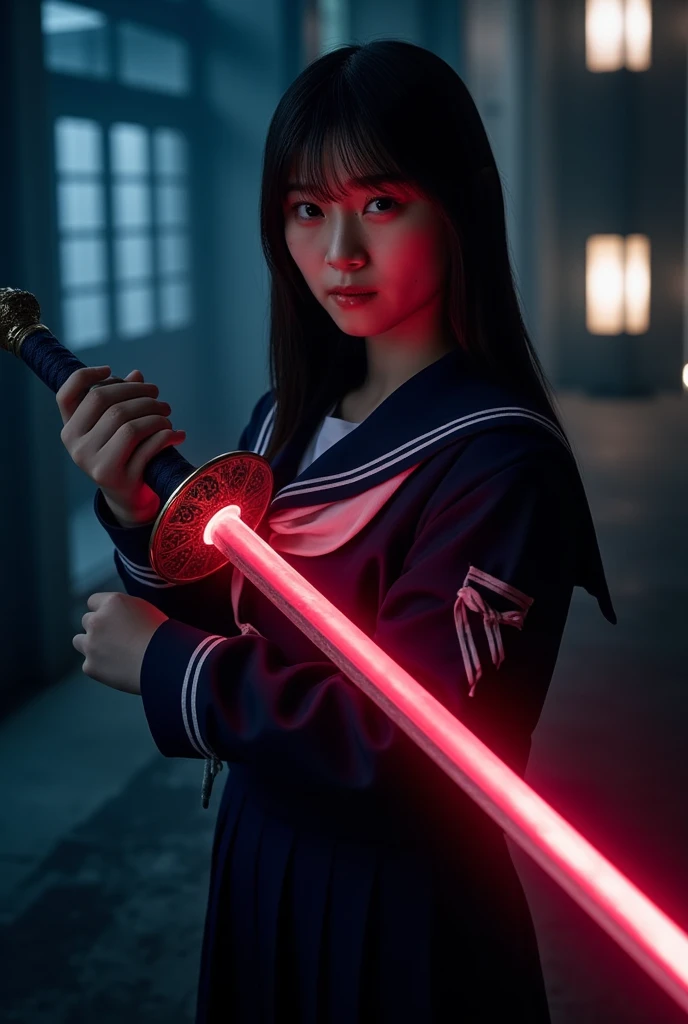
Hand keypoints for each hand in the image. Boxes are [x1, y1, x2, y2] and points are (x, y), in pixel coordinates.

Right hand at [56, 365, 185, 525]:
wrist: (128, 498)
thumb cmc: (123, 454)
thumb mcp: (115, 429)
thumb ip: (121, 400)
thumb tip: (136, 374)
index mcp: (71, 430)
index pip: (68, 394)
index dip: (86, 376)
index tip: (112, 370)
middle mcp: (77, 447)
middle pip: (107, 403)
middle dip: (139, 394)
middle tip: (159, 398)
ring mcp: (95, 464)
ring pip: (130, 424)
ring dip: (156, 415)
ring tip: (167, 416)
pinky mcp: (119, 479)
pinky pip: (148, 448)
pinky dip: (166, 436)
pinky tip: (177, 434)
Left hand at [73, 592, 168, 693]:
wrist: (162, 662)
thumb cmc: (161, 635)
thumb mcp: (145, 610)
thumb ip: (124, 610)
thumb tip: (118, 616)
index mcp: (112, 603)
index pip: (93, 601)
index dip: (103, 610)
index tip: (112, 619)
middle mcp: (96, 620)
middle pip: (86, 620)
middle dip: (97, 628)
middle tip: (115, 638)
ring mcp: (90, 644)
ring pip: (79, 641)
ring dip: (91, 645)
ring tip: (111, 653)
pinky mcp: (90, 666)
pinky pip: (89, 664)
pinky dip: (99, 667)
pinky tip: (117, 668)